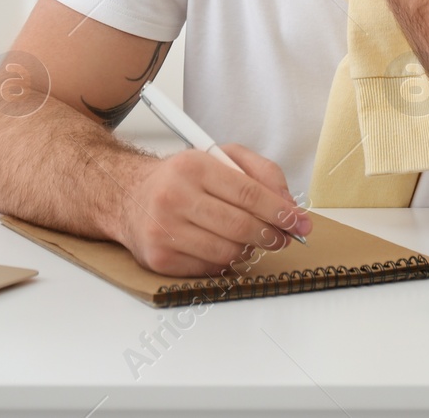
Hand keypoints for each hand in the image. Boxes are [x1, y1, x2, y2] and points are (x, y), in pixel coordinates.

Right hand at [112, 143, 311, 275]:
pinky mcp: (159, 258)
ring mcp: (164, 230)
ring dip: (249, 250)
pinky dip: (225, 262)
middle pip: (241, 226)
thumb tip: (288, 203)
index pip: (248, 193)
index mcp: (193, 167)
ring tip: (252, 240)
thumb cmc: (180, 178)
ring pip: (227, 251)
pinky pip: (208, 269)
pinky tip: (224, 248)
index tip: (299, 221)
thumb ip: (260, 172)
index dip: (280, 211)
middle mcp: (174, 197)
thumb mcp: (219, 158)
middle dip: (272, 235)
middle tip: (284, 237)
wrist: (129, 196)